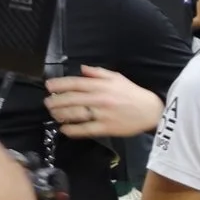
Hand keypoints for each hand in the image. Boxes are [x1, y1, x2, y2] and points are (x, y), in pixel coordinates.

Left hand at [45, 66, 162, 138]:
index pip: (75, 83)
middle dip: (55, 101)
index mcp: (101, 86)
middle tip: (48, 103)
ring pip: (75, 114)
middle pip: (71, 99)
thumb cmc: (133, 94)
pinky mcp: (106, 128)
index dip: (59, 84)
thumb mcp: (117, 78)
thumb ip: (98, 73)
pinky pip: (85, 130)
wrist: (151, 111)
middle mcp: (99, 99)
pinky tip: (64, 129)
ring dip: (60, 115)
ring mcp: (102, 114)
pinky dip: (72, 130)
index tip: (48, 86)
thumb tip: (81, 69)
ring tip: (54, 114)